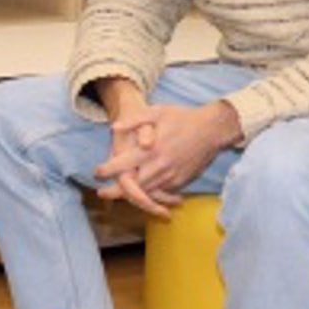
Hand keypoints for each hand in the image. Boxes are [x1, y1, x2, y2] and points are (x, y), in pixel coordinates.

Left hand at [94, 102, 240, 214]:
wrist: (212, 129)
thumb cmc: (183, 118)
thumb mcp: (158, 111)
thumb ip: (135, 120)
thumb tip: (113, 128)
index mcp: (152, 149)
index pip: (124, 164)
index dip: (108, 170)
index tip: (96, 172)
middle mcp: (161, 165)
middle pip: (133, 185)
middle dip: (115, 191)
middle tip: (101, 193)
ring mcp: (172, 175)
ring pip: (146, 193)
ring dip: (131, 196)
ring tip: (117, 196)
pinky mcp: (181, 181)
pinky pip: (161, 193)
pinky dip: (149, 196)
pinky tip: (139, 195)